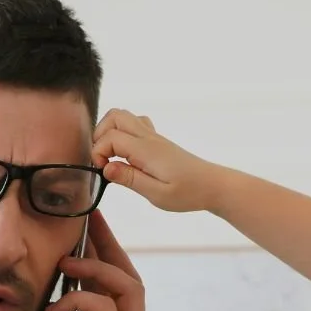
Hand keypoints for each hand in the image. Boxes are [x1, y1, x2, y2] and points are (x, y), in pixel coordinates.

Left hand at [28, 211, 142, 310]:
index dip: (102, 250)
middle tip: (85, 216)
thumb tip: (35, 304)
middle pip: (129, 276)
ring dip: (98, 269)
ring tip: (68, 259)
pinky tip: (56, 304)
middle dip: (108, 243)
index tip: (83, 222)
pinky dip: (83, 303)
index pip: (114, 283)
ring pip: (128, 291)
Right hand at [92, 108, 221, 212]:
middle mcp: (149, 138)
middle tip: (103, 160)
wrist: (212, 185)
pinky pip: (136, 124)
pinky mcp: (157, 141)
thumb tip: (106, 168)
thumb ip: (129, 179)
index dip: (98, 152)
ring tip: (112, 157)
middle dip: (100, 136)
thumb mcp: (157, 194)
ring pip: (124, 117)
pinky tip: (127, 154)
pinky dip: (123, 133)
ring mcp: (153, 137)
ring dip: (110, 132)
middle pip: (114, 116)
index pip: (110, 137)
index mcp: (146, 150)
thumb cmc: (188, 192)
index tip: (102, 171)